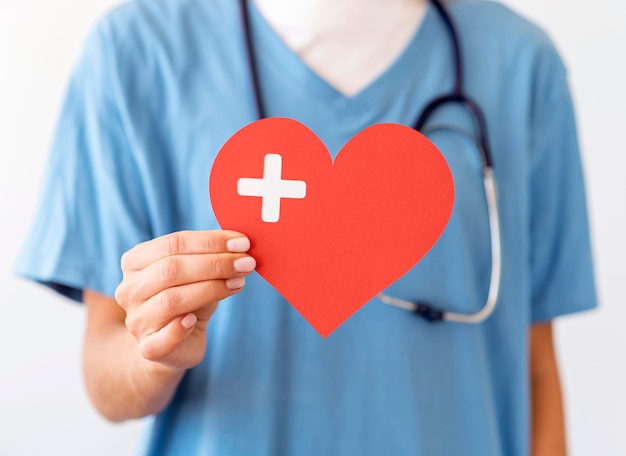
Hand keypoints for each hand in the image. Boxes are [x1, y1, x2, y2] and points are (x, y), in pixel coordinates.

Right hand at [114, 230, 254, 370]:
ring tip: (238, 283)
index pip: (173, 243)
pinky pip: (161, 340)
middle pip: (171, 269)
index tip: (242, 243)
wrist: (176, 343)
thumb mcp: (198, 272)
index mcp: (136, 261)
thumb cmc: (189, 297)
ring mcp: (136, 320)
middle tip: (246, 263)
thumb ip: (212, 257)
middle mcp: (130, 289)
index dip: (210, 242)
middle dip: (214, 264)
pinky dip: (178, 330)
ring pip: (170, 300)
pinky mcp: (147, 348)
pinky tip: (194, 322)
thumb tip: (241, 246)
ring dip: (210, 289)